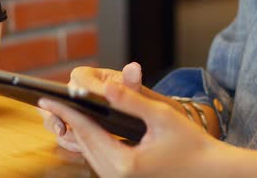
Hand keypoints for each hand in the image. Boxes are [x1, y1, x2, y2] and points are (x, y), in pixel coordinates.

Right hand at [38, 62, 142, 151]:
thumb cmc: (127, 91)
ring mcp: (67, 107)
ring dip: (64, 133)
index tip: (87, 103)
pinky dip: (70, 142)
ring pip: (54, 120)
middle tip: (63, 129)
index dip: (79, 93)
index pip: (75, 83)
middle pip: (56, 102)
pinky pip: (62, 134)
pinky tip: (80, 149)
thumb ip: (132, 78)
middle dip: (59, 116)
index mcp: (83, 76)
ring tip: (76, 143)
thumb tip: (134, 68)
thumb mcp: (131, 85)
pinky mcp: (69, 123)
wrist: (129, 105)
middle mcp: (70, 90)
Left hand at [38, 82, 227, 177]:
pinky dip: (90, 141)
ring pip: (89, 153)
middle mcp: (117, 177)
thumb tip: (104, 87)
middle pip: (84, 144)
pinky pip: (99, 159)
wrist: (208, 170)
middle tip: (49, 101)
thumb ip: (132, 101)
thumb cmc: (191, 143)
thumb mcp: (162, 116)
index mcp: (125, 164)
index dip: (67, 111)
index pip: (88, 131)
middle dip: (67, 120)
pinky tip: (85, 127)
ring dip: (76, 131)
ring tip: (62, 111)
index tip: (49, 97)